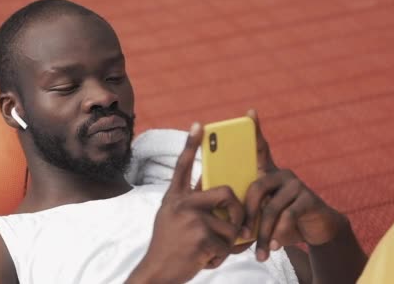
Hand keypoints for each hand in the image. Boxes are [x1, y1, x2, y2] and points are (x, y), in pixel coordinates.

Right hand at [127, 123, 244, 283]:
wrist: (155, 273)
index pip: (183, 165)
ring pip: (231, 225)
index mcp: (175, 198)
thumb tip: (221, 195)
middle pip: (226, 192)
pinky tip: (204, 261)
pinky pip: (227, 245)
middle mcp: (181, 204)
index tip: (200, 125)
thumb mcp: (172, 219)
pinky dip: (220, 258)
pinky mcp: (201, 238)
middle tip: (238, 225)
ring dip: (226, 243)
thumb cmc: (168, 247)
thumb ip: (192, 205)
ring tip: (208, 251)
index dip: (191, 144)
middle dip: (238, 210)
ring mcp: (191, 219)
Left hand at [242, 110, 345, 261]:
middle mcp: (281, 174)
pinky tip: (273, 246)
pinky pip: (287, 216)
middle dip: (247, 214)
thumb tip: (219, 208)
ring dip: (263, 232)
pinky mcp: (308, 198)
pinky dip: (278, 234)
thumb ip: (246, 207)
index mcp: (266, 174)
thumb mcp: (262, 214)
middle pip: (256, 187)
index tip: (249, 112)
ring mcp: (296, 184)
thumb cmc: (280, 222)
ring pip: (271, 207)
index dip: (255, 130)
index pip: (260, 149)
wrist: (314, 232)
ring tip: (258, 250)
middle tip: (241, 235)